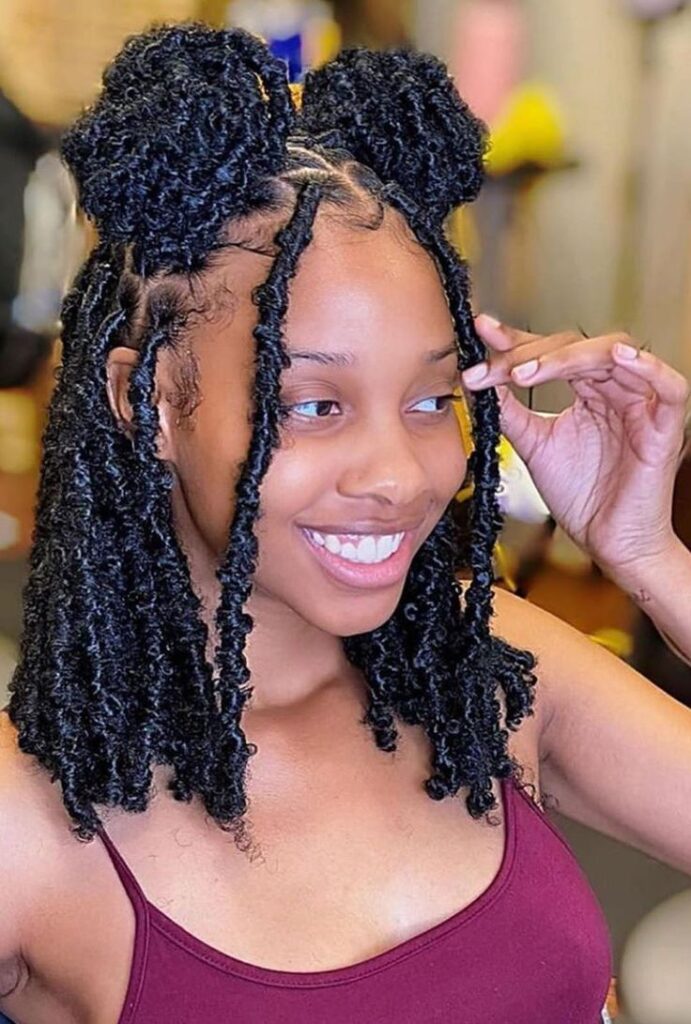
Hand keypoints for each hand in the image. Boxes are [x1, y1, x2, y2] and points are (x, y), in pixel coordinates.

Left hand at [462, 315, 688, 579]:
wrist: (608, 541)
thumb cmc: (581, 495)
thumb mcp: (534, 445)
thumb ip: (510, 412)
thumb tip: (478, 380)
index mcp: (588, 390)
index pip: (552, 352)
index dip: (517, 340)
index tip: (481, 330)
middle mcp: (614, 389)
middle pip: (577, 347)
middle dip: (530, 354)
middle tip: (495, 369)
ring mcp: (641, 404)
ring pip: (614, 355)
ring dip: (568, 358)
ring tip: (528, 372)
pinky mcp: (665, 426)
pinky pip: (670, 387)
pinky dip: (648, 367)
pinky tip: (618, 358)